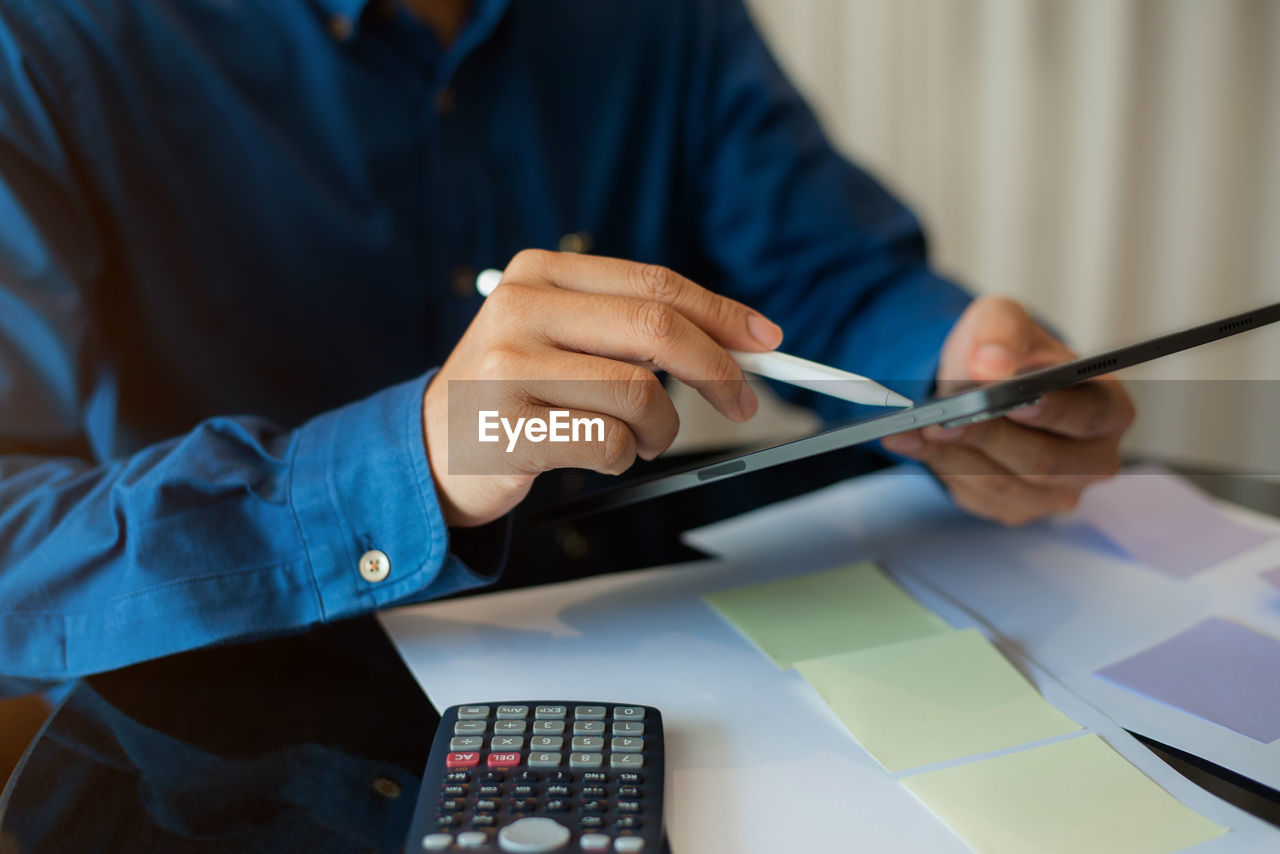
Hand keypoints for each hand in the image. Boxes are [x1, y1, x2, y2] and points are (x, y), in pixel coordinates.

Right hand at [423, 250, 782, 526]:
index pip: (654, 284)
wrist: (431, 449)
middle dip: (717, 370)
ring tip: (641, 438)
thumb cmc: (518, 391)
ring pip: (639, 394)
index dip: (721, 313)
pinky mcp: (505, 428)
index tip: (766, 341)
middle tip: (741, 402)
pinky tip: (599, 456)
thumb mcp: (562, 337)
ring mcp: (506, 367)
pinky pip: (608, 444)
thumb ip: (633, 329)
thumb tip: (741, 341)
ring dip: (660, 428)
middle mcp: (519, 309)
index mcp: (539, 274)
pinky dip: (624, 458)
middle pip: (656, 329)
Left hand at [881, 296, 1134, 524]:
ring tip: (913, 430)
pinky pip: (978, 497)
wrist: (983, 382)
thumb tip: (990, 367)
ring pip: (1003, 483)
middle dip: (988, 437)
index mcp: (1110, 409)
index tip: (1017, 403)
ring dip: (953, 456)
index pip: (1088, 416)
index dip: (1053, 411)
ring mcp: (1056, 492)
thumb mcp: (1003, 320)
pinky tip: (910, 443)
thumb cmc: (1009, 352)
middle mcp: (1093, 459)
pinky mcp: (1017, 508)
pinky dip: (940, 467)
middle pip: (1042, 460)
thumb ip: (1001, 335)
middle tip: (945, 420)